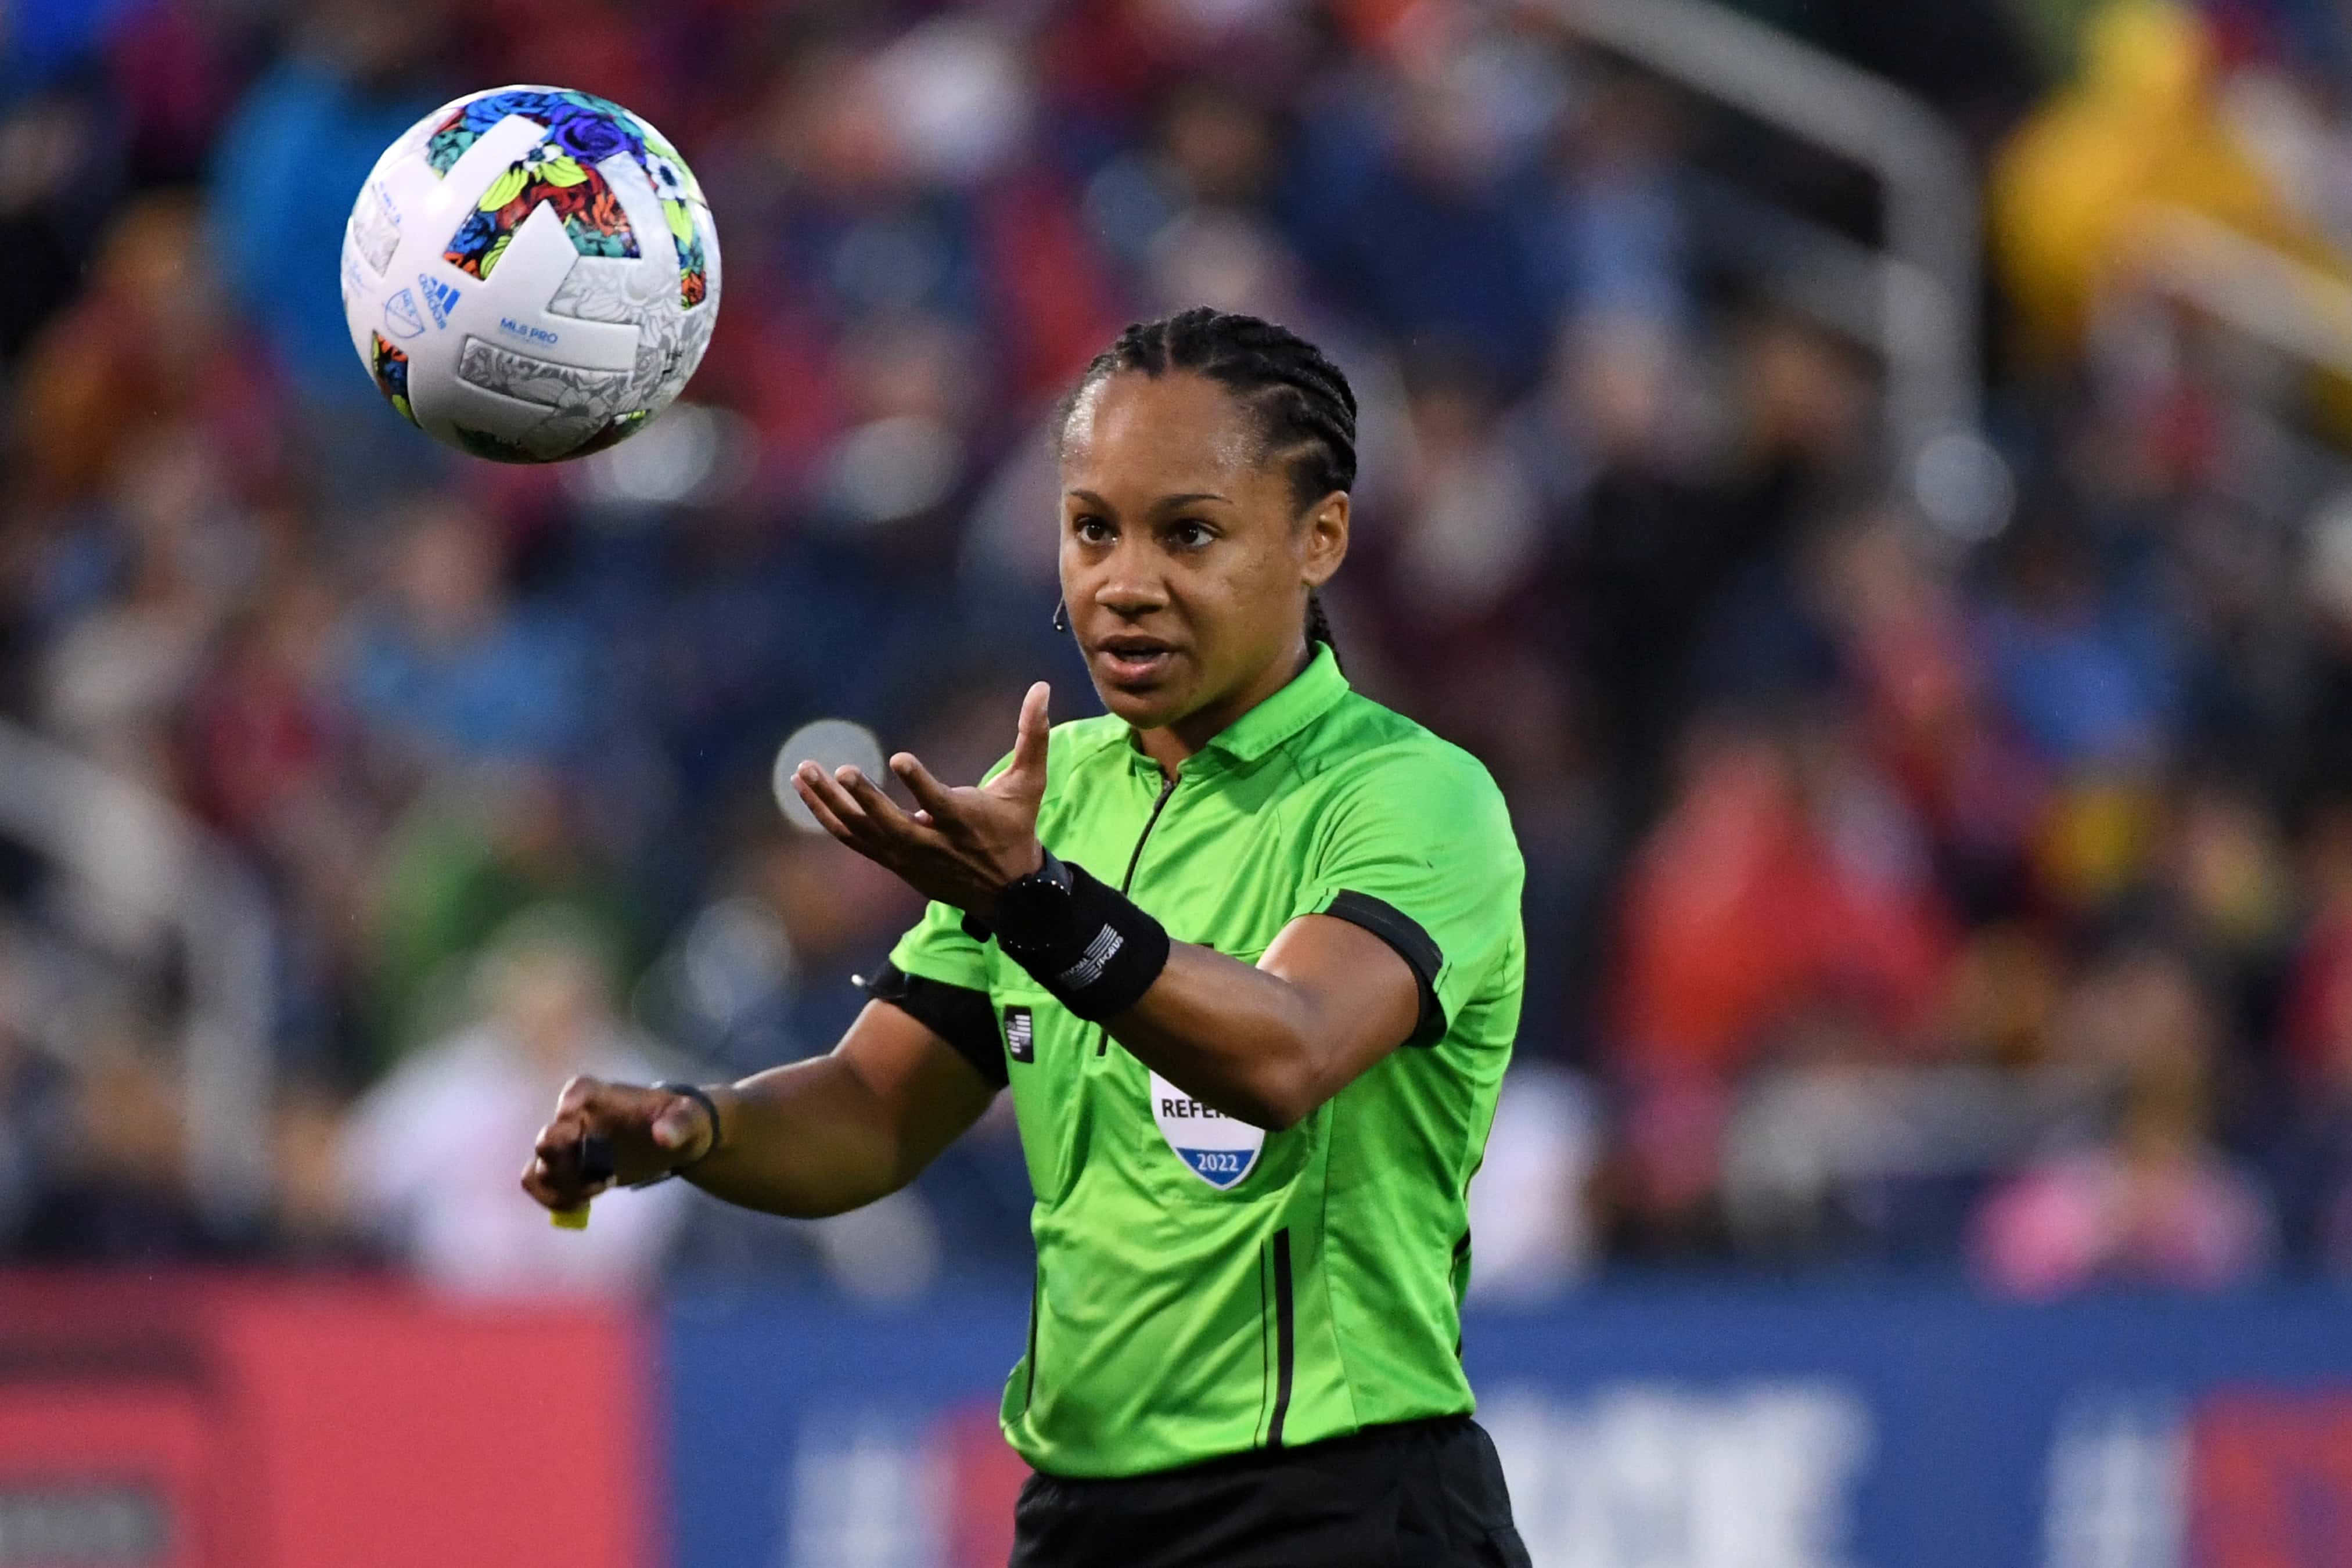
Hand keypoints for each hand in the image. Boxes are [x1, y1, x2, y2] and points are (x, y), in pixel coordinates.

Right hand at [520, 1076, 714, 1211]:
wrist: (676, 1138)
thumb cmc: (680, 1118)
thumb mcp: (690, 1117)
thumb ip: (679, 1123)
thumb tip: (663, 1136)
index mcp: (603, 1095)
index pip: (579, 1090)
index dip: (571, 1101)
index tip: (572, 1113)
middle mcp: (577, 1119)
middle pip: (549, 1135)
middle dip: (559, 1156)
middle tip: (595, 1174)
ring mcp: (569, 1148)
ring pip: (537, 1167)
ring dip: (557, 1185)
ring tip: (595, 1191)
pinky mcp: (570, 1172)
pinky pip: (541, 1186)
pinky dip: (553, 1199)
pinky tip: (583, 1204)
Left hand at [792, 681, 1048, 918]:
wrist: (1006, 892)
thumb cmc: (1015, 828)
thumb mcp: (1029, 784)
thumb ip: (1033, 735)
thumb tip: (1042, 688)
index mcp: (963, 822)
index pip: (939, 803)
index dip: (920, 784)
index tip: (900, 758)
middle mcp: (931, 844)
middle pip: (890, 826)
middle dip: (865, 799)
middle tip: (840, 771)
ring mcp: (906, 856)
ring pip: (860, 833)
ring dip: (829, 803)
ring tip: (804, 771)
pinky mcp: (891, 861)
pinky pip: (852, 839)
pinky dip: (827, 816)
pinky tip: (807, 791)